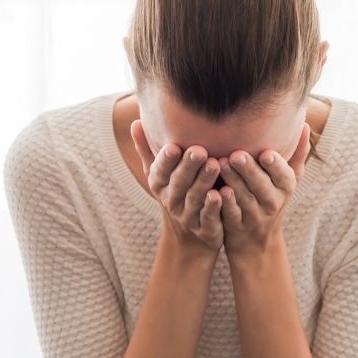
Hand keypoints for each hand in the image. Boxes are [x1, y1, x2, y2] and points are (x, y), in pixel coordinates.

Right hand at [131, 120, 223, 254]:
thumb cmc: (177, 193)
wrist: (190, 235)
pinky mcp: (204, 228)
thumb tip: (135, 123)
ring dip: (204, 182)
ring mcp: (187, 216)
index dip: (166, 160)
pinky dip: (214, 206)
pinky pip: (209, 217)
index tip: (173, 146)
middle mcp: (171, 200)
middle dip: (188, 167)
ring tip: (214, 165)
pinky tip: (222, 193)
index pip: (160, 170)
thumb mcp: (160, 174)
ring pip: (195, 198)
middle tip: (199, 150)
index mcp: (160, 184)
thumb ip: (148, 150)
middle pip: (179, 183)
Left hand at [216, 123, 310, 257]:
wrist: (257, 243)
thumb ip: (296, 155)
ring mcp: (254, 216)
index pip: (284, 176)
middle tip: (236, 154)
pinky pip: (231, 216)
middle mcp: (272, 203)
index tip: (266, 153)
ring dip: (233, 182)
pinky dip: (224, 205)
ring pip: (244, 199)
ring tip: (220, 164)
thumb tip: (306, 125)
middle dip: (250, 171)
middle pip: (262, 186)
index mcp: (285, 188)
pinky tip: (216, 191)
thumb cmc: (270, 200)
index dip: (275, 166)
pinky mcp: (236, 227)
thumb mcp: (287, 182)